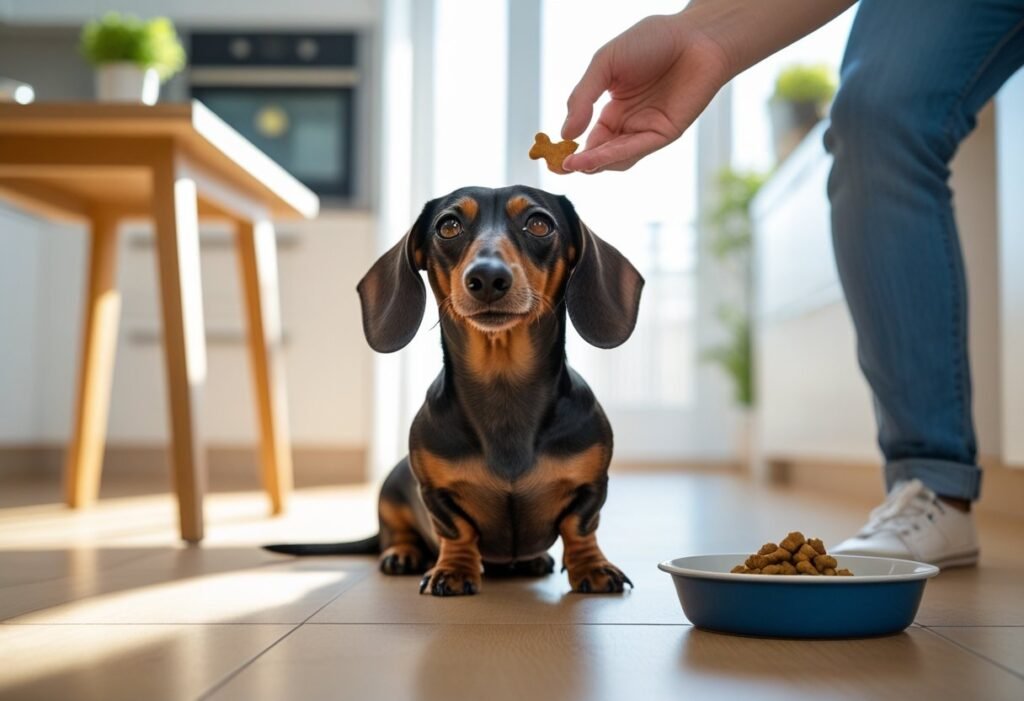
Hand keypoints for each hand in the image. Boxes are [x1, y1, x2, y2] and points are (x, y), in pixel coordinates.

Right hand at [560, 11, 733, 173]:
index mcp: (614, 108)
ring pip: (616, 157)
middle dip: (578, 163)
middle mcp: (630, 124)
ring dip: (593, 163)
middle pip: (600, 153)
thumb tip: (565, 134)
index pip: (589, 138)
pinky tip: (594, 156)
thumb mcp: (605, 63)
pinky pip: (635, 149)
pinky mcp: (664, 134)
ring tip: (573, 164)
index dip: (570, 149)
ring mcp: (646, 130)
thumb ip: (583, 97)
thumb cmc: (652, 41)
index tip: (551, 157)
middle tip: (558, 168)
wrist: (695, 35)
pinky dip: (612, 155)